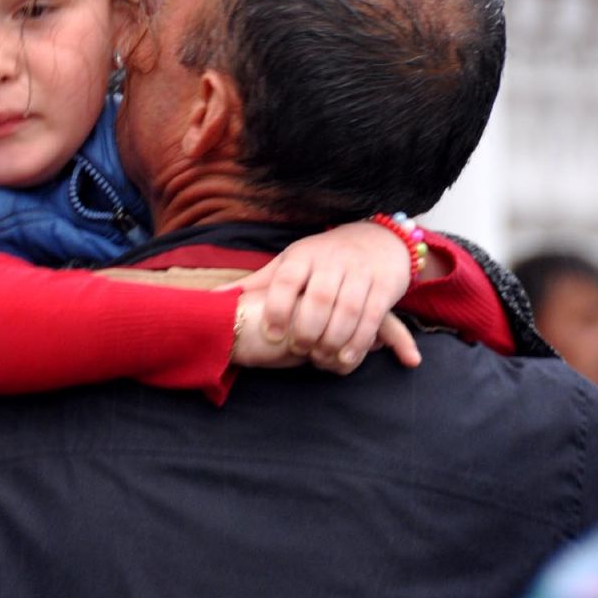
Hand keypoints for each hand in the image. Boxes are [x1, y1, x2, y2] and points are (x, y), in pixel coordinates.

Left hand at [221, 222, 421, 372]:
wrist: (377, 238)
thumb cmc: (323, 257)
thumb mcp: (289, 263)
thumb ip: (258, 283)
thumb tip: (213, 299)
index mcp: (302, 256)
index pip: (287, 279)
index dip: (277, 307)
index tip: (271, 335)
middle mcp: (332, 262)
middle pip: (319, 297)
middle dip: (308, 328)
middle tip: (298, 350)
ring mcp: (360, 273)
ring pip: (348, 309)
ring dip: (334, 339)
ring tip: (320, 360)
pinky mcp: (384, 286)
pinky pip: (373, 317)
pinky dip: (360, 341)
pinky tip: (345, 359)